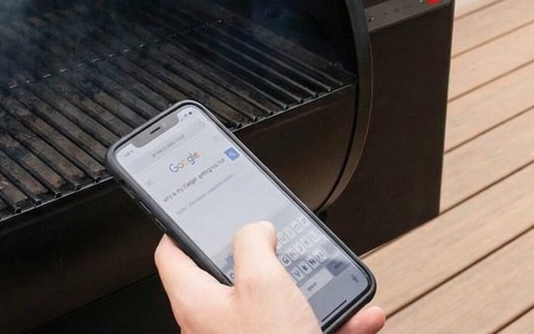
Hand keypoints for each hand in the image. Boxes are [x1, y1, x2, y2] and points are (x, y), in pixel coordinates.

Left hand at [153, 221, 385, 333]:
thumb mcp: (263, 281)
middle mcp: (215, 325)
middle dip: (264, 258)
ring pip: (278, 306)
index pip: (171, 255)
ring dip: (310, 293)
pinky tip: (362, 317)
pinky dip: (336, 324)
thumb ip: (253, 243)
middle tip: (278, 242)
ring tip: (330, 282)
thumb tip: (255, 230)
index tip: (198, 212)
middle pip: (230, 277)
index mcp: (196, 302)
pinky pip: (307, 331)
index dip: (184, 227)